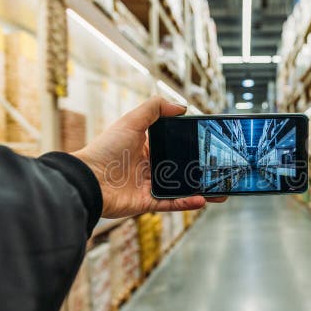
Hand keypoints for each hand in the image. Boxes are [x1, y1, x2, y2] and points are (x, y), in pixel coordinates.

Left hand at [72, 96, 225, 217]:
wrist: (89, 180)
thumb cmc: (106, 148)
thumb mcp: (131, 121)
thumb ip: (155, 109)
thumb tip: (181, 106)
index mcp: (146, 147)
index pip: (173, 145)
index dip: (190, 145)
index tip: (209, 144)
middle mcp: (149, 167)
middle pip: (181, 168)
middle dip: (201, 170)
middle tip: (221, 169)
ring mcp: (149, 186)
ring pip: (181, 188)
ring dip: (201, 189)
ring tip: (221, 190)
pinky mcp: (147, 203)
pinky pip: (172, 203)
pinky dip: (187, 203)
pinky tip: (203, 199)